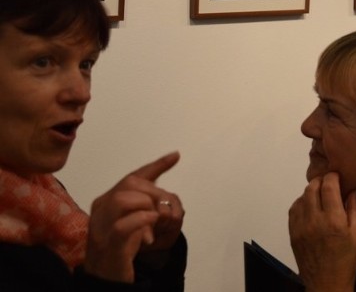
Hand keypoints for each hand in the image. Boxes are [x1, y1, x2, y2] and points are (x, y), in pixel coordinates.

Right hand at [84, 152, 183, 281]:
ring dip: (147, 207)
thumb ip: (147, 204)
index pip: (131, 177)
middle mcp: (100, 211)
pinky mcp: (109, 247)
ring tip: (154, 223)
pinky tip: (150, 234)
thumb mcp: (135, 221)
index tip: (176, 156)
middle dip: (154, 193)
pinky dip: (142, 223)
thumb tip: (167, 189)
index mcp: (105, 202)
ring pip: (123, 200)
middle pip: (129, 185)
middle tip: (162, 212)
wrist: (105, 280)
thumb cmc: (122, 248)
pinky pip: (124, 227)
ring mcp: (102, 229)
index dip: (156, 165)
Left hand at [289, 172, 355, 291]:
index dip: (332, 176)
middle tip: (328, 182)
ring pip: (301, 197)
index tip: (337, 175)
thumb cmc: (346, 260)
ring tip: (319, 194)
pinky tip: (308, 206)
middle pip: (312, 188)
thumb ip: (355, 210)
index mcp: (334, 220)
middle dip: (320, 181)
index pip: (328, 187)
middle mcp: (315, 220)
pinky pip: (293, 210)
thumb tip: (352, 191)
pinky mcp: (292, 233)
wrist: (327, 284)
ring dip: (310, 191)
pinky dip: (300, 203)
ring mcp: (301, 227)